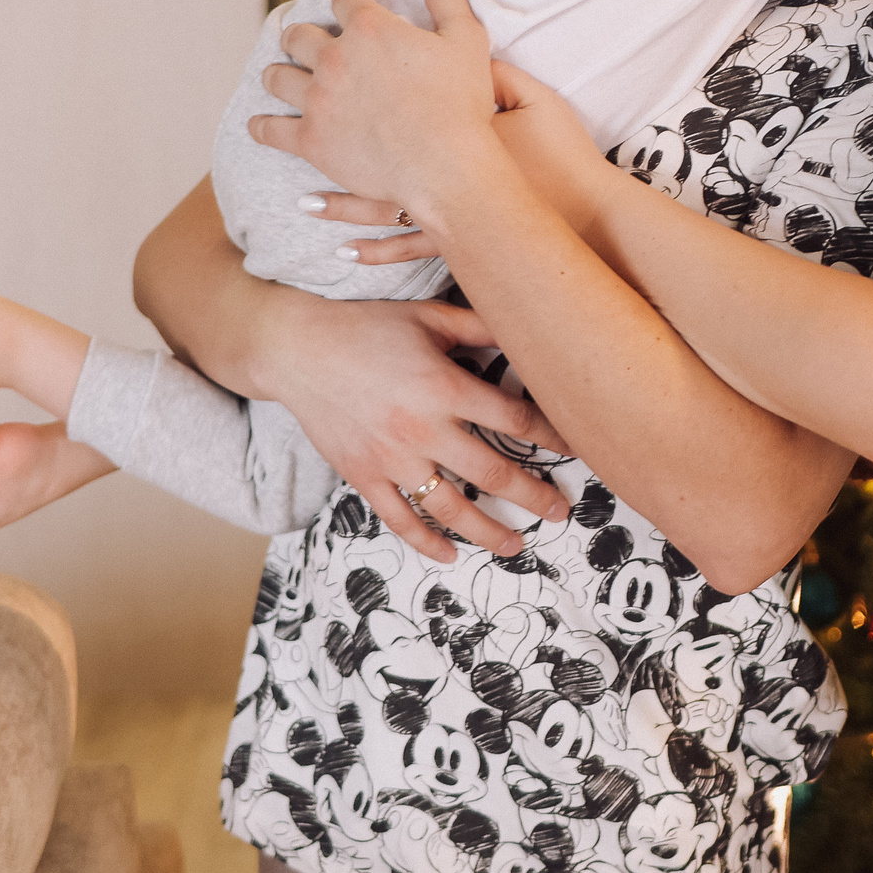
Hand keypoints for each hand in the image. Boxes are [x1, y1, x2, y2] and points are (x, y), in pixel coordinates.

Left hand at [252, 0, 500, 230]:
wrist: (444, 166)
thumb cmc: (460, 105)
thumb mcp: (467, 43)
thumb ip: (449, 2)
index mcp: (370, 29)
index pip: (346, 1)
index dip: (347, 2)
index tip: (346, 6)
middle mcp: (335, 58)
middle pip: (300, 35)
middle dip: (301, 35)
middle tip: (301, 41)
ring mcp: (317, 99)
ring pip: (278, 77)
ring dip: (277, 74)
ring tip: (278, 77)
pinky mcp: (310, 139)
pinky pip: (271, 130)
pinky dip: (262, 126)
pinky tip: (258, 125)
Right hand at [277, 294, 573, 562]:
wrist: (295, 348)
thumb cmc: (366, 326)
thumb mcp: (427, 317)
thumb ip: (479, 326)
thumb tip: (527, 327)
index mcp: (445, 387)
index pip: (515, 421)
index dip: (553, 437)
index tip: (577, 449)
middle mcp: (423, 429)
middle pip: (493, 474)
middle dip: (534, 496)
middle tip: (560, 511)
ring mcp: (391, 459)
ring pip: (451, 508)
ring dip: (488, 532)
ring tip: (516, 545)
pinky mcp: (363, 475)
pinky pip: (400, 518)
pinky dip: (425, 541)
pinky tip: (449, 555)